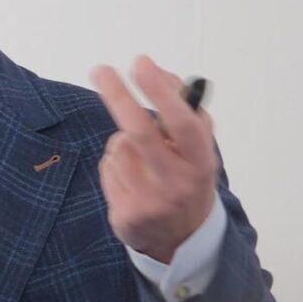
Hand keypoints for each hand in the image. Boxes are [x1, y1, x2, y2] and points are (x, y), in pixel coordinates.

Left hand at [90, 55, 217, 262]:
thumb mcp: (197, 146)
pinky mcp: (125, 216)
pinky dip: (114, 165)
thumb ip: (183, 107)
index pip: (183, 123)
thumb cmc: (188, 175)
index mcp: (201, 162)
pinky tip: (131, 179)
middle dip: (117, 96)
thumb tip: (156, 71)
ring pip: (118, 148)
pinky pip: (108, 170)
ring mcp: (150, 203)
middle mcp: (177, 184)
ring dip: (121, 142)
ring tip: (140, 158)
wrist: (182, 238)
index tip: (141, 63)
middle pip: (140, 133)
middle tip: (101, 70)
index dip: (161, 92)